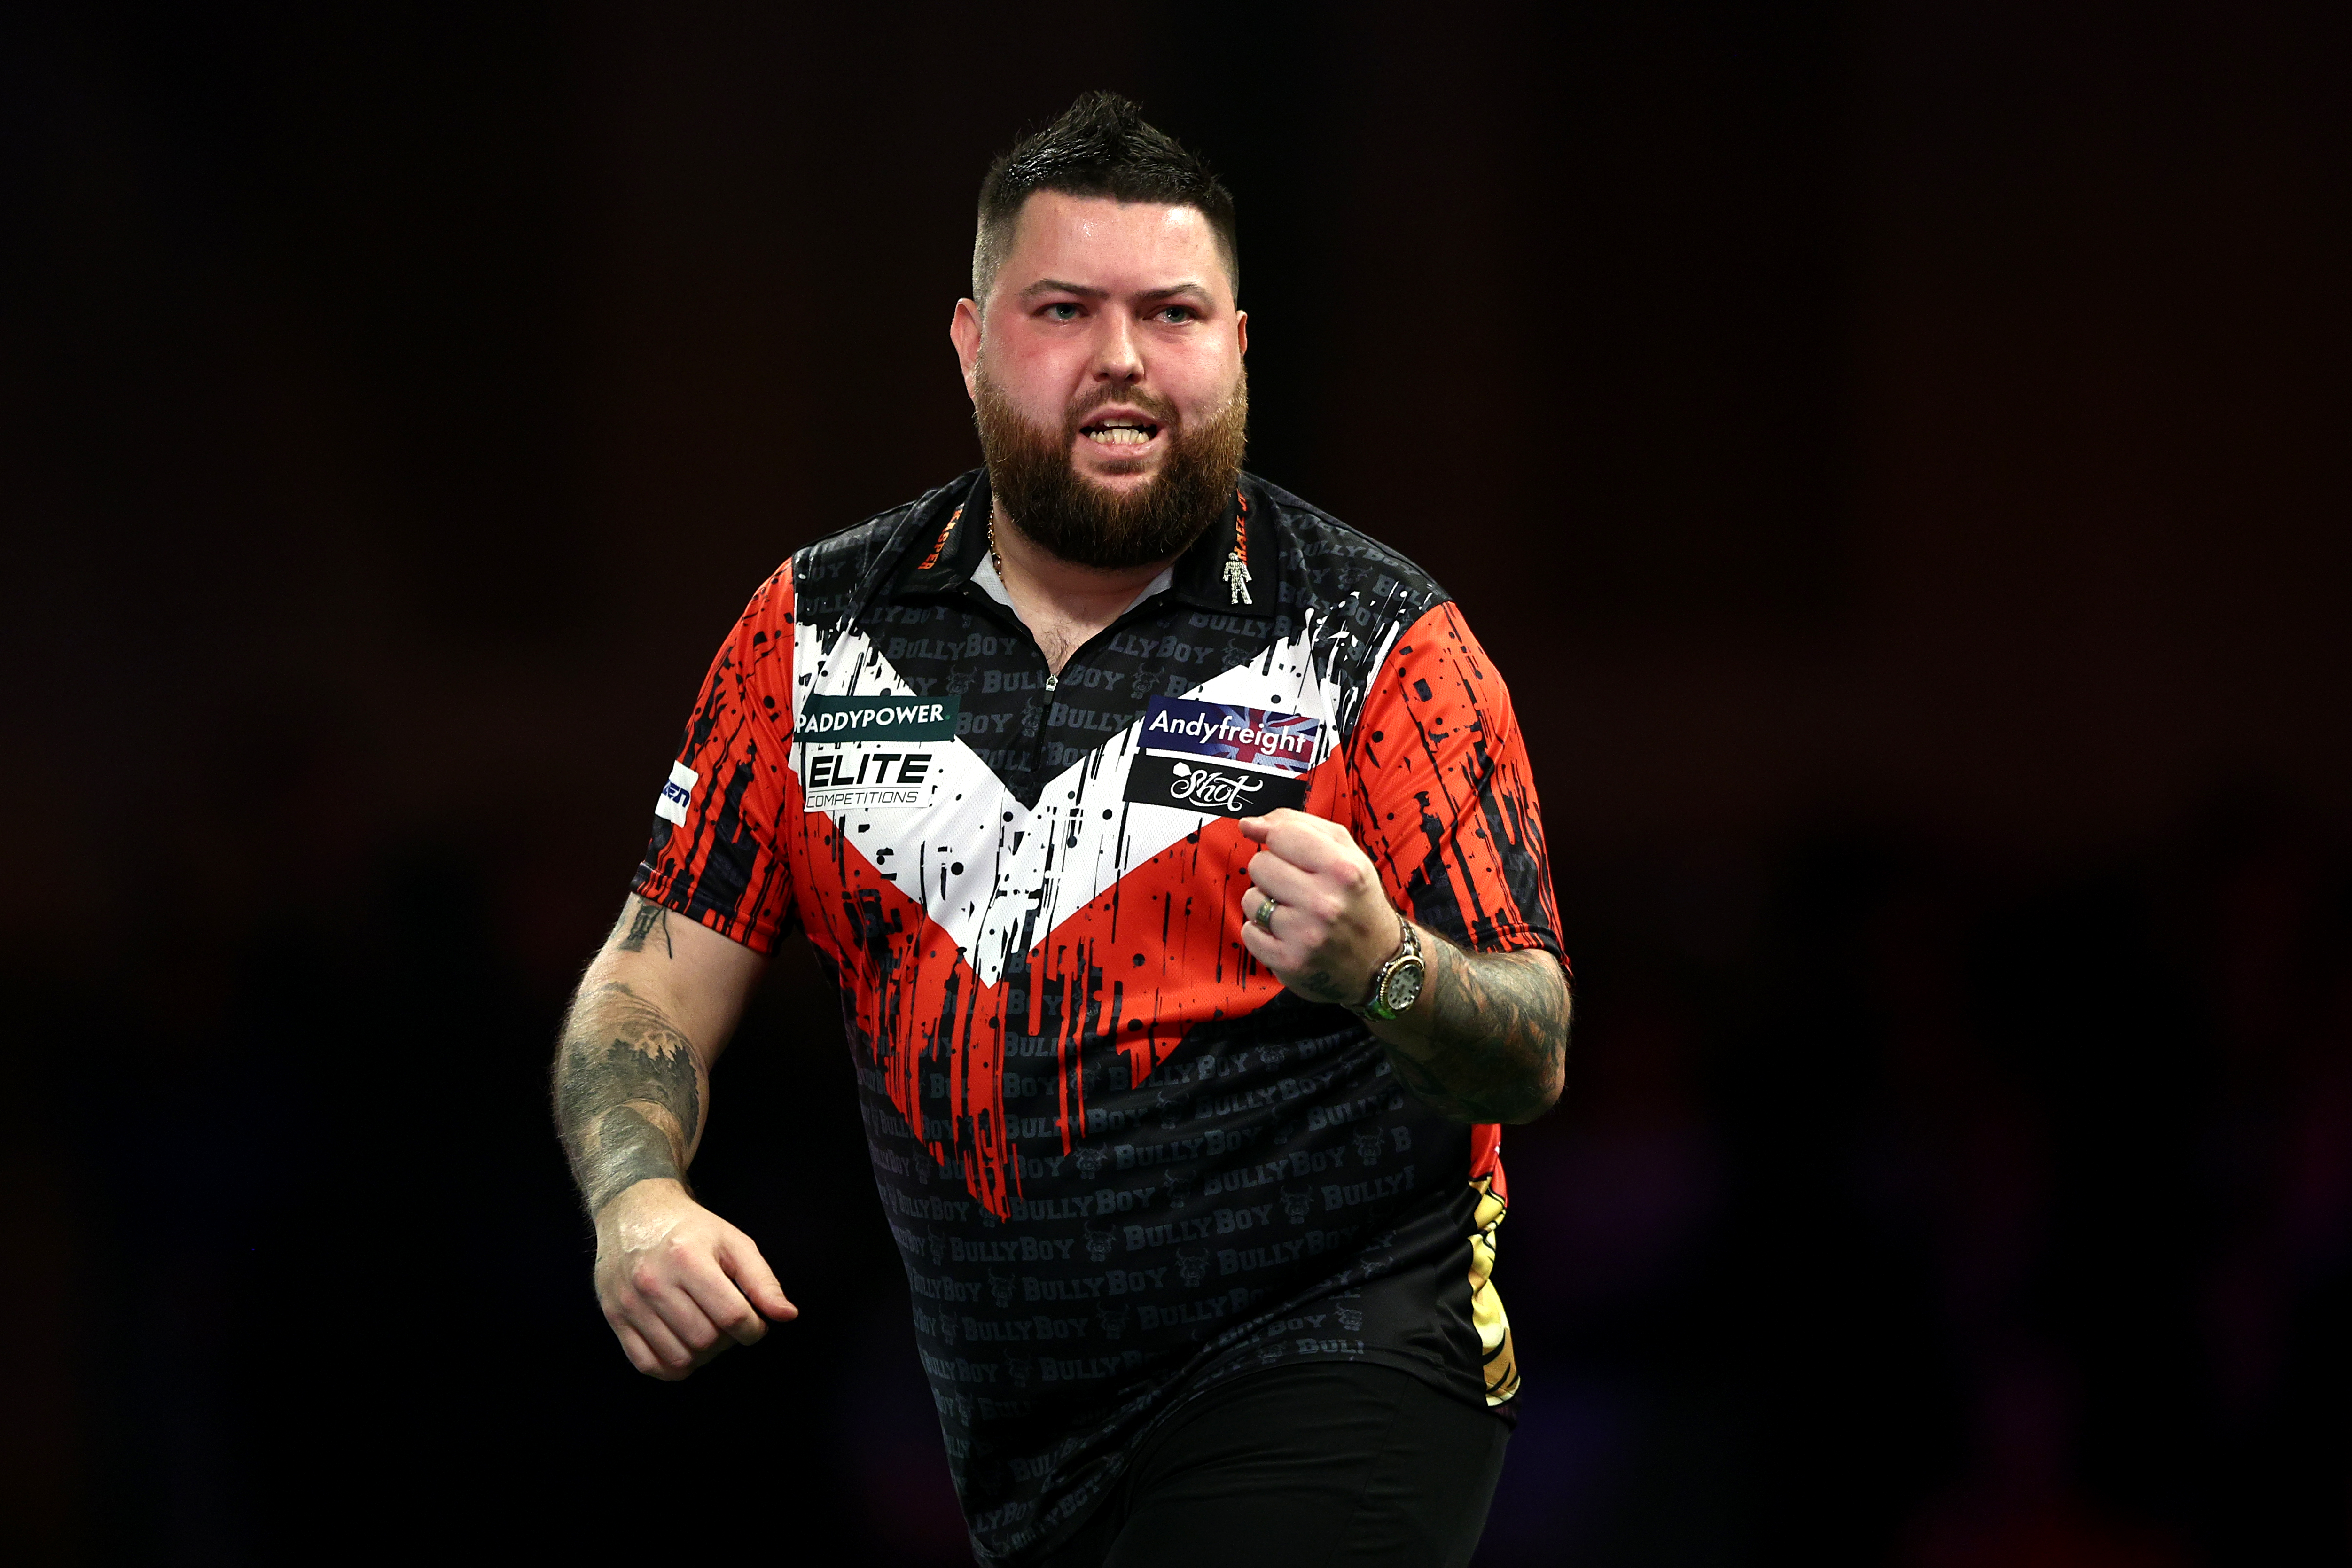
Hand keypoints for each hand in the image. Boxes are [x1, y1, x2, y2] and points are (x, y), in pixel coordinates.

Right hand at [593, 1178, 795, 1379]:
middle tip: (729, 1324)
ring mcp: (630, 1302)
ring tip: (708, 1332)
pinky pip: (647, 1364)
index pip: (732, 1315)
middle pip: (705, 1340)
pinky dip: (672, 1367)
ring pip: (678, 1358)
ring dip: (703, 1356)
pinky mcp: (614, 1317)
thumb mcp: (733, 1242)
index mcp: (687, 1258)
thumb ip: (762, 1281)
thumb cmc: (691, 1229)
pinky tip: (684, 1346)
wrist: (634, 1212)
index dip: (754, 1329)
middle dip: (728, 1340)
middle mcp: (653, 1282)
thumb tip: (787, 1315)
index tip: (756, 1323)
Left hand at [1236, 808, 1402, 1007]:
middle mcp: (1325, 903)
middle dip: (1272, 872)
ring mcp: (1306, 935)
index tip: (1287, 851)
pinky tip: (1286, 933)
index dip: (1279, 840)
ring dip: (1266, 903)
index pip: (1281, 835)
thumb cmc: (1356, 898)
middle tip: (1296, 886)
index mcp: (1343, 869)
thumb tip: (1249, 824)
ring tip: (1292, 911)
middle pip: (1260, 865)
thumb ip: (1298, 826)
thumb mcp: (1345, 852)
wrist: (1378, 960)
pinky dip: (1262, 932)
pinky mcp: (1288, 962)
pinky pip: (1249, 932)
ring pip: (1251, 899)